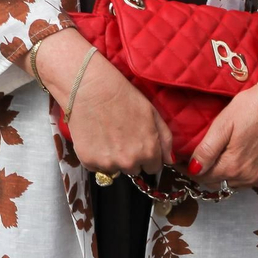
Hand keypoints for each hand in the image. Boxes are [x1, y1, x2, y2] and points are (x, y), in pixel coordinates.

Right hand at [38, 28, 172, 178]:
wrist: (89, 87)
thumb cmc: (121, 96)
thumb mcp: (152, 113)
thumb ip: (165, 140)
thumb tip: (169, 160)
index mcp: (149, 152)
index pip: (153, 168)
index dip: (146, 154)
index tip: (136, 141)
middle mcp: (130, 162)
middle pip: (133, 170)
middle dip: (129, 156)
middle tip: (119, 135)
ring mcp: (108, 163)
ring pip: (114, 169)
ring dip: (112, 158)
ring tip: (106, 134)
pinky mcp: (88, 160)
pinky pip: (95, 166)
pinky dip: (94, 156)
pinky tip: (94, 137)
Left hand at [188, 54, 257, 188]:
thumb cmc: (254, 107)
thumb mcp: (223, 125)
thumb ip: (208, 150)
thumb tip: (193, 168)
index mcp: (234, 166)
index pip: (203, 177)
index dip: (188, 170)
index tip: (179, 162)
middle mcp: (250, 177)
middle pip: (219, 183)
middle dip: (203, 174)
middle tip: (193, 160)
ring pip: (235, 183)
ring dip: (223, 175)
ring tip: (212, 160)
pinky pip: (252, 179)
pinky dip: (240, 173)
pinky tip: (236, 159)